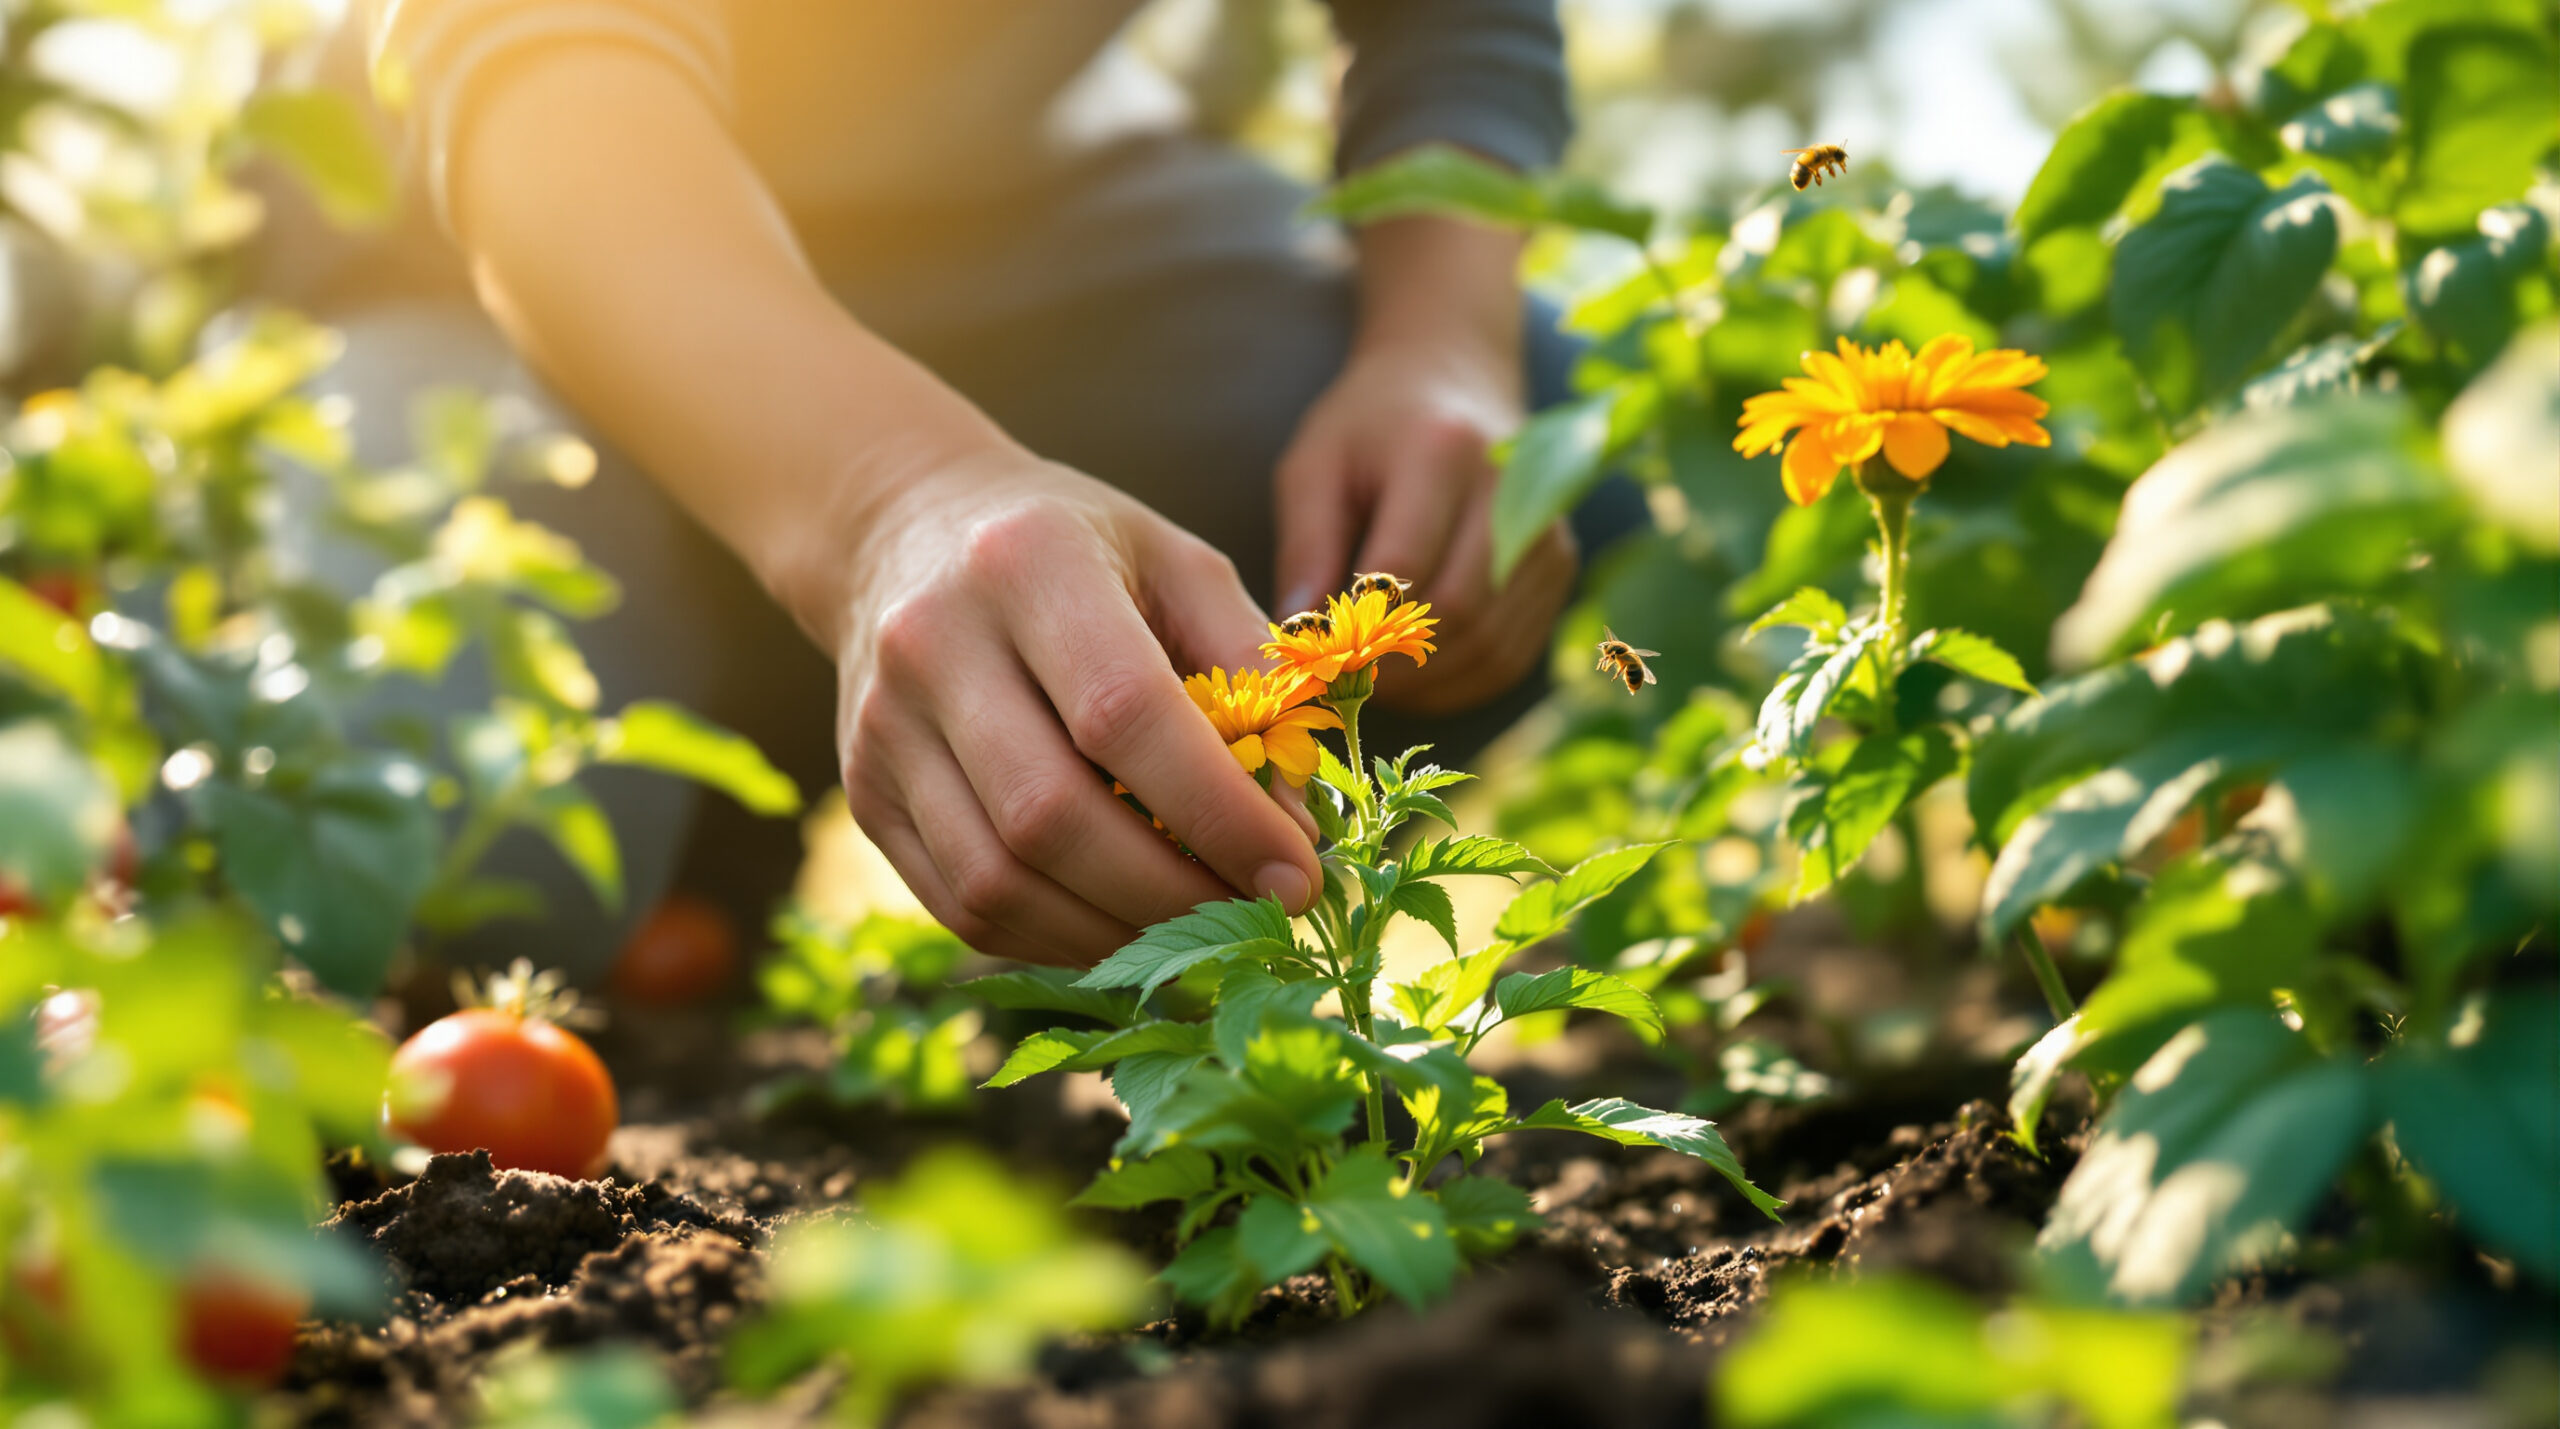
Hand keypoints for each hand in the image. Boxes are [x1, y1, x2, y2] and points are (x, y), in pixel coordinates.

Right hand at [814, 450, 1321, 966]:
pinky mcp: (865, 793)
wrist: (904, 529)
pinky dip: (1055, 938)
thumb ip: (1251, 672)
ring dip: (1116, 932)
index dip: (1218, 812)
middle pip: (1052, 816)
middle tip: (1257, 917)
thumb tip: (1297, 824)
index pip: (1124, 714)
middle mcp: (934, 643)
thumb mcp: (1179, 564)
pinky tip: (1122, 924)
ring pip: (999, 881)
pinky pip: (963, 905)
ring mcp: (883, 727)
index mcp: (1027, 563)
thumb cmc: (1076, 550)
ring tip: (1198, 930)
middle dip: (1172, 893)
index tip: (1296, 874)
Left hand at [1272, 334, 1576, 717]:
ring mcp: (1547, 532)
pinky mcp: (1559, 567)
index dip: (1356, 625)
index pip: (1404, 567)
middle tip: (1340, 678)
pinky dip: (1459, 682)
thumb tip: (1297, 634)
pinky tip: (1415, 676)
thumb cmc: (1370, 426)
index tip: (1313, 652)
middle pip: (1456, 612)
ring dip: (1424, 684)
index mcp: (1442, 450)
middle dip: (1391, 663)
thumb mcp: (1316, 465)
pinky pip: (1511, 655)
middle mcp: (1512, 491)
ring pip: (1488, 645)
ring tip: (1371, 679)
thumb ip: (1305, 546)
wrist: (1456, 378)